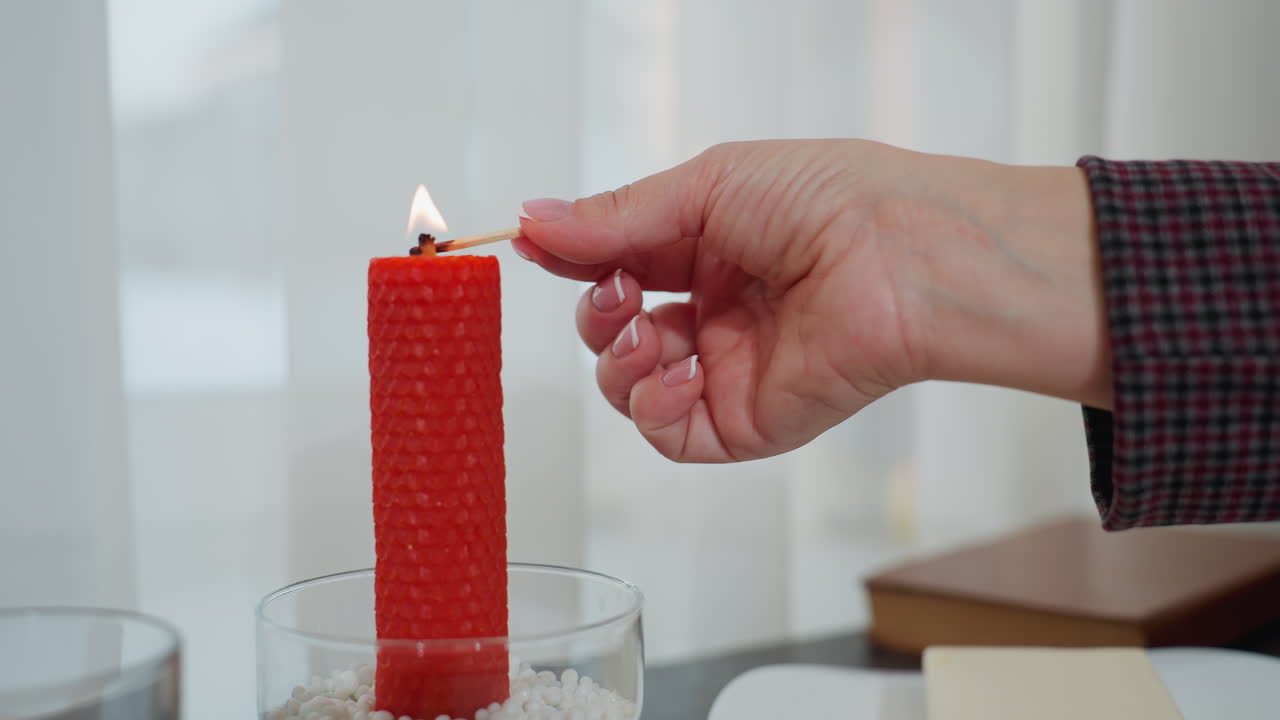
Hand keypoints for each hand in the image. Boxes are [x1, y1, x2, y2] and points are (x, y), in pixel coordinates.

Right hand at [515, 140, 1107, 462]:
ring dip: (617, 360)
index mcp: (708, 248)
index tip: (534, 249)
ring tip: (650, 329)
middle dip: (597, 315)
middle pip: (613, 332)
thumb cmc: (831, 202)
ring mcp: (728, 368)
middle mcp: (715, 310)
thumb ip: (616, 219)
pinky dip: (653, 407)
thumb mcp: (705, 187)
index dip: (575, 262)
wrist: (901, 257)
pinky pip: (669, 433)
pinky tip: (678, 370)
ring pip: (630, 387)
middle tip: (620, 291)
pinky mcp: (746, 419)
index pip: (616, 264)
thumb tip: (537, 221)